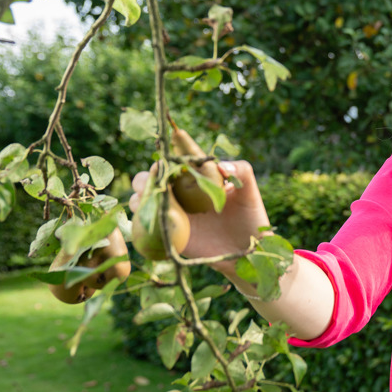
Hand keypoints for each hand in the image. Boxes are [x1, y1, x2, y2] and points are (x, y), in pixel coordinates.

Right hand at [128, 160, 271, 274]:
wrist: (246, 250)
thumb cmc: (251, 217)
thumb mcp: (250, 192)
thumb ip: (242, 172)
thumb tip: (221, 165)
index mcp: (200, 177)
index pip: (183, 158)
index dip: (175, 148)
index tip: (172, 141)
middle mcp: (183, 192)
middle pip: (156, 177)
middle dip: (149, 174)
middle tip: (156, 175)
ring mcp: (174, 211)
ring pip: (146, 198)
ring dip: (141, 194)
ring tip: (147, 196)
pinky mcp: (169, 232)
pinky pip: (147, 223)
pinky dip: (141, 217)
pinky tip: (144, 215)